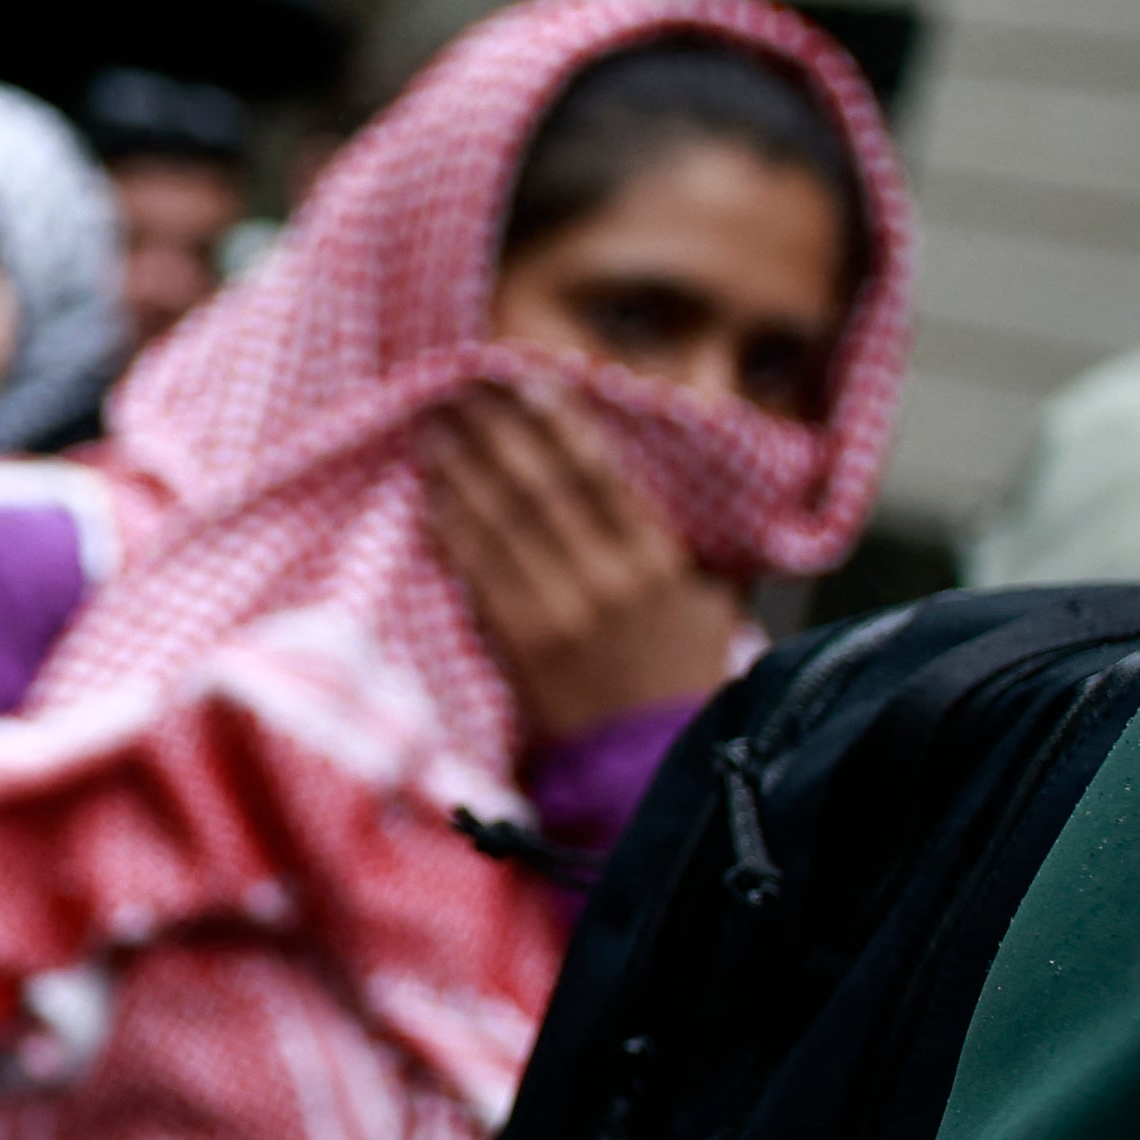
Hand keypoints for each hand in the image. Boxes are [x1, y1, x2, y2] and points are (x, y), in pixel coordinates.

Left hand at [425, 379, 744, 738]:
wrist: (653, 760)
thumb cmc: (681, 675)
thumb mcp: (709, 601)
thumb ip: (686, 544)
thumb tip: (661, 485)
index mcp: (658, 560)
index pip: (600, 473)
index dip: (558, 422)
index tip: (525, 378)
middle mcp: (608, 578)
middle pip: (540, 485)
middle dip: (496, 429)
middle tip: (459, 384)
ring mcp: (560, 609)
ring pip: (501, 520)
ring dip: (462, 466)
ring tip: (432, 423)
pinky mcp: (520, 642)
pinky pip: (477, 569)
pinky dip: (451, 525)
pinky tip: (430, 491)